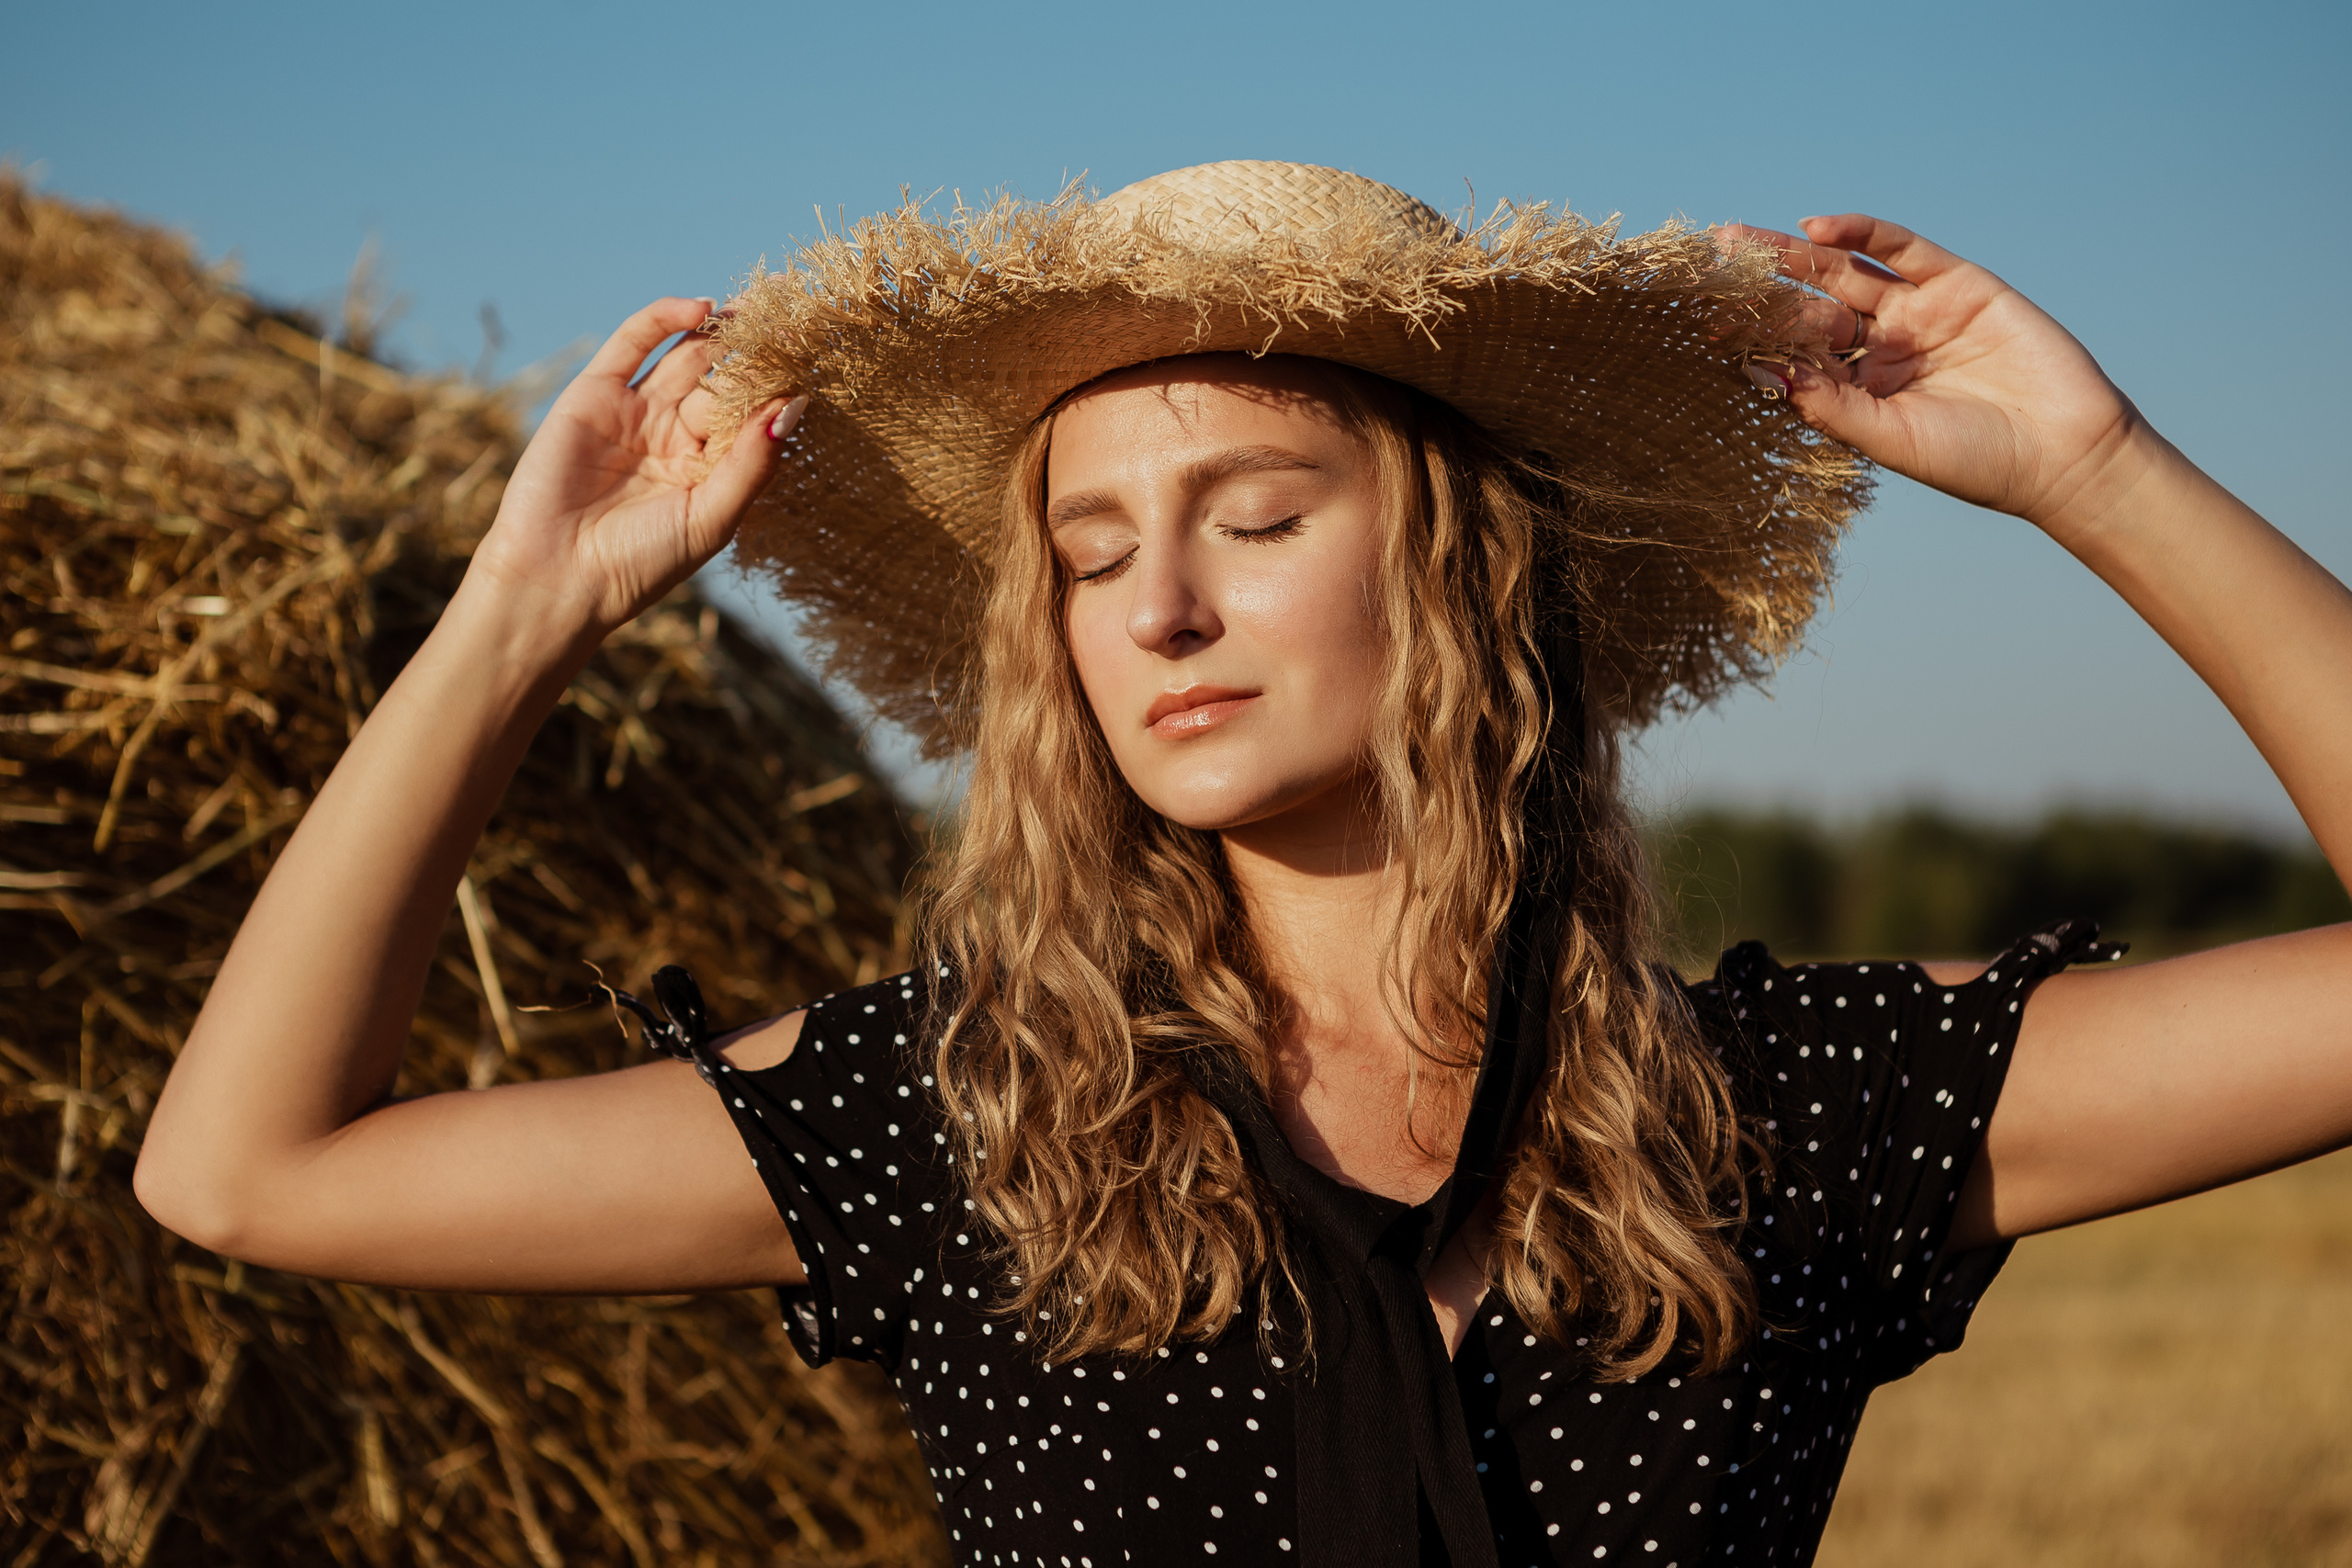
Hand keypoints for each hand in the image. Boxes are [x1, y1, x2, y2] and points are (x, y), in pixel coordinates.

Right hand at [468, 297, 801, 636]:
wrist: (556, 576)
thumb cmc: (641, 562)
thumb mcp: (712, 515)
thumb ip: (753, 462)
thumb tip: (796, 405)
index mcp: (711, 470)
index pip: (752, 418)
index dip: (778, 389)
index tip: (814, 358)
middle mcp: (676, 437)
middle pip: (724, 381)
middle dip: (755, 354)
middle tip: (790, 321)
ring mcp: (637, 412)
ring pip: (686, 356)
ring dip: (720, 331)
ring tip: (757, 308)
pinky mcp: (595, 393)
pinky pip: (634, 343)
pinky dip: (665, 318)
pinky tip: (701, 309)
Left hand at [1723, 217, 2150, 530]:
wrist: (2062, 453)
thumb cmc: (1973, 462)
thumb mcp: (1886, 437)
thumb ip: (1827, 403)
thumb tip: (1760, 370)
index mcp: (1860, 390)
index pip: (1798, 354)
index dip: (1756, 338)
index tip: (1706, 327)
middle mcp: (1883, 347)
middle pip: (1812, 306)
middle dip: (1765, 287)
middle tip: (1712, 264)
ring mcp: (1919, 312)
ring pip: (1846, 273)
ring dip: (1797, 255)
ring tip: (1745, 243)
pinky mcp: (1958, 284)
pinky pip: (1902, 250)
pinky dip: (1862, 234)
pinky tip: (1815, 230)